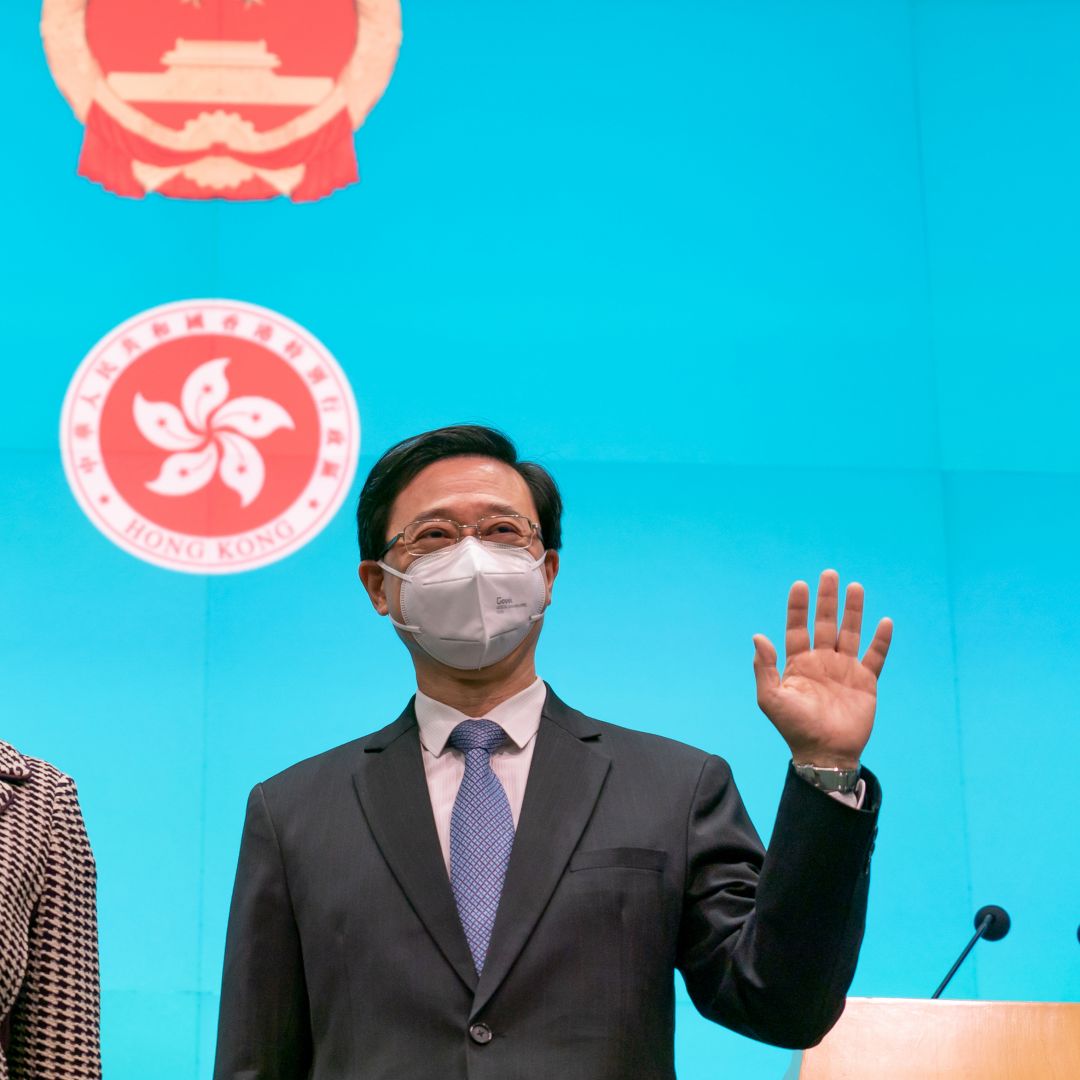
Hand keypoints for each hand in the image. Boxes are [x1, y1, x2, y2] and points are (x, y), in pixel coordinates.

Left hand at [752, 569, 891, 768]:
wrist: (825, 753)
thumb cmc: (794, 728)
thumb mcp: (771, 698)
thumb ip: (765, 667)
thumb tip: (758, 636)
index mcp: (798, 663)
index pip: (797, 628)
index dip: (798, 607)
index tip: (800, 585)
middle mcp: (821, 662)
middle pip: (825, 623)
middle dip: (827, 599)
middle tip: (829, 574)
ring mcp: (844, 670)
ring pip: (850, 633)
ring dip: (853, 610)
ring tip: (855, 587)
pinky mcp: (865, 681)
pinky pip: (875, 656)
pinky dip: (881, 640)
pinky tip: (884, 621)